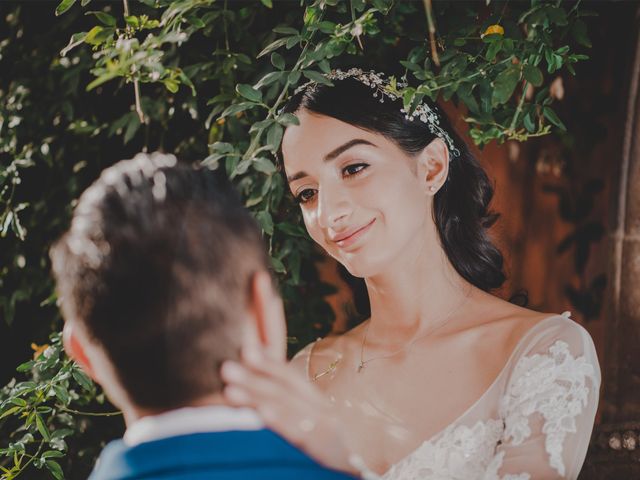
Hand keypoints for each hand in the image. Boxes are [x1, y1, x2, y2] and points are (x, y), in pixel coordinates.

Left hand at [220, 348, 359, 475]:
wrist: (354, 471)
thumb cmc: (324, 444)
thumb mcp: (308, 417)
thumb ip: (285, 394)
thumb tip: (258, 357)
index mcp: (316, 401)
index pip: (289, 378)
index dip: (268, 363)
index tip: (244, 351)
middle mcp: (323, 410)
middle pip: (284, 391)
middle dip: (253, 378)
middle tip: (225, 368)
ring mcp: (325, 429)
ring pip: (288, 409)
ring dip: (257, 398)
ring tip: (231, 391)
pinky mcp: (324, 450)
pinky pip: (300, 434)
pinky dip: (281, 422)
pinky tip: (263, 414)